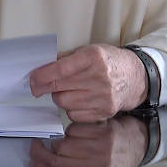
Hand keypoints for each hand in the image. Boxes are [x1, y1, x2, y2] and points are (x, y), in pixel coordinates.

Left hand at [29, 44, 146, 121]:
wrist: (135, 77)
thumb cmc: (108, 61)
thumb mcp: (88, 51)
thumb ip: (65, 59)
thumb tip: (41, 67)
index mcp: (93, 57)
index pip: (60, 70)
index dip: (41, 76)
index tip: (32, 79)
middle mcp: (99, 77)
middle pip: (59, 88)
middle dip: (45, 88)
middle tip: (38, 87)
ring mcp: (103, 96)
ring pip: (64, 103)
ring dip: (59, 97)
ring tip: (66, 90)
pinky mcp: (104, 111)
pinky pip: (75, 115)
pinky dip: (71, 109)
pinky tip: (77, 100)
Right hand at [29, 115, 147, 166]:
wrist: (132, 146)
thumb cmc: (109, 162)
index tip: (32, 163)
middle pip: (56, 160)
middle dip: (41, 151)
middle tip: (37, 146)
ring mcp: (100, 151)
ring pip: (63, 143)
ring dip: (61, 140)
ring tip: (70, 142)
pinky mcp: (102, 134)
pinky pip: (73, 129)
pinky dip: (73, 129)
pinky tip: (81, 133)